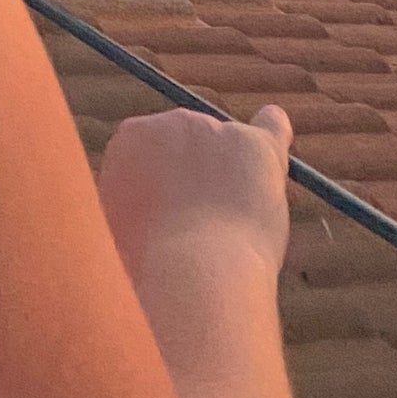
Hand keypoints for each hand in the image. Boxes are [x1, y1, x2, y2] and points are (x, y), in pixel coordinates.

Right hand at [96, 103, 293, 283]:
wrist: (193, 275)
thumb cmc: (150, 264)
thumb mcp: (121, 224)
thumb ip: (135, 201)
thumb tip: (148, 208)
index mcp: (129, 139)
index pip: (149, 149)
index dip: (159, 185)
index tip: (165, 217)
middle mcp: (171, 122)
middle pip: (188, 142)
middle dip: (193, 176)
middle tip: (198, 227)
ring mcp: (216, 130)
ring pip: (229, 146)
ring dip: (230, 175)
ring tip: (229, 227)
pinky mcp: (255, 144)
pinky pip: (270, 128)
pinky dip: (274, 136)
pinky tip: (275, 142)